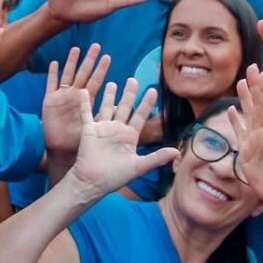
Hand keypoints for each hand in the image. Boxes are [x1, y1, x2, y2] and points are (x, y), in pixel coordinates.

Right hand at [42, 45, 110, 158]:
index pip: (96, 81)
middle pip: (83, 73)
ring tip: (76, 49)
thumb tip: (119, 107)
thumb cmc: (79, 139)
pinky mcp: (49, 101)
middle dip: (89, 60)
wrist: (61, 149)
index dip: (101, 69)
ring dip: (71, 62)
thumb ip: (103, 115)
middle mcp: (75, 94)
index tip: (107, 57)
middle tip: (96, 46)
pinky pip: (50, 84)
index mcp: (86, 99)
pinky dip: (51, 74)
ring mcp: (62, 96)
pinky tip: (54, 63)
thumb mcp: (93, 126)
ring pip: (67, 75)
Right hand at [65, 80, 177, 200]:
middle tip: (133, 80)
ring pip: (107, 107)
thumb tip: (177, 152)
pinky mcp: (89, 130)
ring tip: (112, 82)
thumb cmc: (115, 177)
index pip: (140, 116)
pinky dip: (85, 103)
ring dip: (109, 96)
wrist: (93, 182)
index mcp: (130, 136)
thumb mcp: (139, 166)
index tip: (153, 90)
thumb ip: (157, 157)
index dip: (146, 103)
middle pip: (125, 108)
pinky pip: (87, 113)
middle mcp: (117, 130)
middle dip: (129, 94)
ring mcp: (103, 129)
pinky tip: (85, 92)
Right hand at [226, 64, 262, 207]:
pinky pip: (240, 132)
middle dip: (255, 86)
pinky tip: (230, 110)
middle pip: (258, 105)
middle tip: (252, 66)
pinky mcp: (246, 153)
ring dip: (245, 98)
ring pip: (248, 114)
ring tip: (241, 82)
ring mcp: (254, 142)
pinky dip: (235, 120)